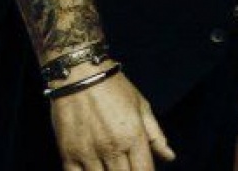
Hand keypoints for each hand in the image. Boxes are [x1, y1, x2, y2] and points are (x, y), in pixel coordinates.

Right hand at [50, 69, 174, 169]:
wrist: (79, 75)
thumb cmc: (115, 88)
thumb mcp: (142, 107)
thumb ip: (156, 136)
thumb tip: (170, 157)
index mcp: (134, 136)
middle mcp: (112, 148)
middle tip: (128, 167)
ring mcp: (88, 153)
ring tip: (113, 167)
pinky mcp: (68, 154)